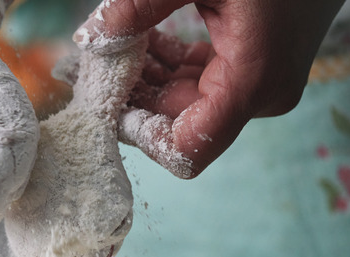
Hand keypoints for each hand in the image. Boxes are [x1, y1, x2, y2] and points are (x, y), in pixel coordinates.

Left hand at [76, 0, 344, 177]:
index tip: (107, 101)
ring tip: (110, 50)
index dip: (141, 134)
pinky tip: (138, 41)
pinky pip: (196, 82)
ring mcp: (256, 85)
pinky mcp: (251, 68)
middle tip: (93, 69)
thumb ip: (142, 6)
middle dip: (132, 101)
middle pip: (177, 125)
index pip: (186, 150)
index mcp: (251, 82)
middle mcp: (258, 96)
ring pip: (183, 103)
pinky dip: (165, 66)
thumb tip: (92, 37)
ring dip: (145, 81)